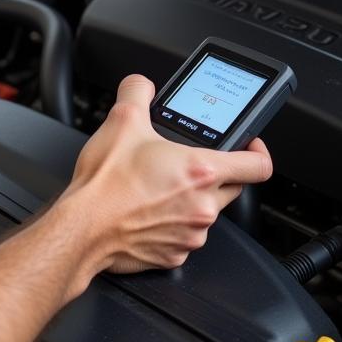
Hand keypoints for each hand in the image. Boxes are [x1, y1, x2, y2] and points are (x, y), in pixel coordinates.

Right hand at [63, 74, 271, 278]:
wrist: (82, 228)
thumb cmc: (105, 185)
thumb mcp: (121, 120)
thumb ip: (138, 92)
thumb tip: (142, 86)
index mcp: (202, 172)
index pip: (259, 165)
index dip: (258, 151)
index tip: (249, 146)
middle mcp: (204, 207)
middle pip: (232, 187)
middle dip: (215, 173)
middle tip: (188, 162)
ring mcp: (191, 235)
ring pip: (206, 212)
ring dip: (191, 199)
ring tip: (158, 186)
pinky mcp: (174, 255)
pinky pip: (184, 236)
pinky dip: (172, 223)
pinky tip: (148, 211)